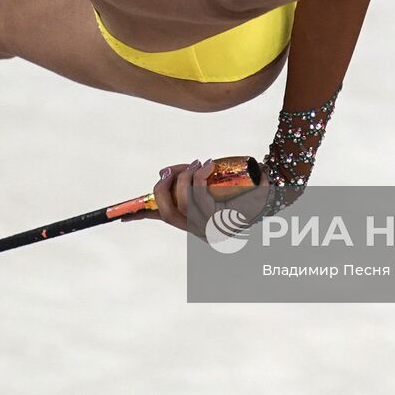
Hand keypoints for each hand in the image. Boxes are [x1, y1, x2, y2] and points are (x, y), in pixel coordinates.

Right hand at [125, 159, 271, 237]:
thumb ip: (185, 176)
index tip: (120, 215)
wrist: (274, 183)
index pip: (162, 219)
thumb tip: (162, 173)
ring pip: (183, 204)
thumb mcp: (208, 177)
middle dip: (168, 186)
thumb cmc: (241, 181)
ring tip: (201, 164)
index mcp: (193, 220)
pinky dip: (200, 178)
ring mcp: (213, 230)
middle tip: (180, 168)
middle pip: (166, 212)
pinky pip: (201, 199)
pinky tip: (208, 166)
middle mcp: (200, 230)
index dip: (139, 216)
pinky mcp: (225, 223)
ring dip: (188, 178)